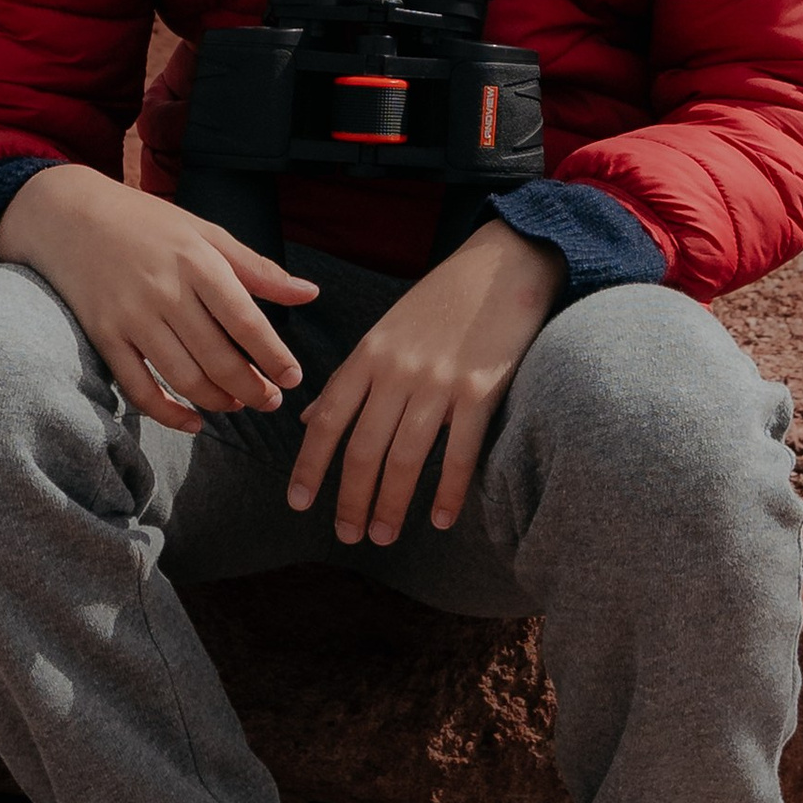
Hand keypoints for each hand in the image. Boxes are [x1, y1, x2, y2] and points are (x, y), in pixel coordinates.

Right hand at [0, 166, 316, 436]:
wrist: (69, 215)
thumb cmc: (147, 222)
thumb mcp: (206, 232)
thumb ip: (258, 269)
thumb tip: (311, 293)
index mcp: (197, 262)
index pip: (245, 321)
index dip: (274, 356)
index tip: (294, 378)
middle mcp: (166, 291)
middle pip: (218, 357)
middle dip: (252, 388)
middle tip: (271, 401)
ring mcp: (131, 317)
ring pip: (183, 378)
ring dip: (217, 401)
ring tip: (237, 405)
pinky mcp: (104, 336)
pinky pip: (138, 388)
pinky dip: (168, 413)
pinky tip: (193, 422)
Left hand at [288, 220, 559, 544]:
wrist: (504, 265)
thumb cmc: (442, 301)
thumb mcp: (386, 331)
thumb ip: (352, 377)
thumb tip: (313, 418)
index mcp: (369, 353)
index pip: (328, 419)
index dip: (310, 465)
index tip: (299, 503)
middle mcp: (398, 370)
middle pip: (364, 449)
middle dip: (351, 499)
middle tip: (348, 536)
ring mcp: (440, 381)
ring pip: (405, 458)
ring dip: (391, 504)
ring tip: (383, 536)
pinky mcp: (482, 391)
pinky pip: (459, 453)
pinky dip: (447, 491)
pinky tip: (439, 519)